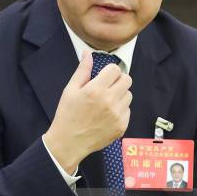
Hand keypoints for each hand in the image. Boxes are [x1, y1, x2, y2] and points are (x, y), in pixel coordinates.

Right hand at [43, 50, 131, 173]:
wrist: (69, 142)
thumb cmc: (67, 115)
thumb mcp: (70, 90)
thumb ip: (82, 70)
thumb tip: (87, 53)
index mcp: (96, 89)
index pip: (115, 69)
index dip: (109, 71)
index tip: (103, 77)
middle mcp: (109, 101)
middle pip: (127, 80)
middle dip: (118, 80)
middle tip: (107, 87)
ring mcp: (117, 115)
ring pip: (128, 95)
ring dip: (120, 95)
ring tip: (105, 103)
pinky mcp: (122, 126)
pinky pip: (127, 111)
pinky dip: (120, 110)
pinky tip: (106, 115)